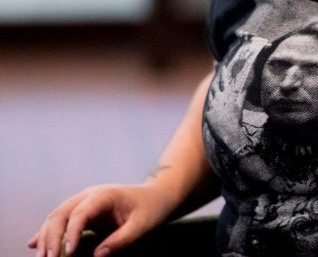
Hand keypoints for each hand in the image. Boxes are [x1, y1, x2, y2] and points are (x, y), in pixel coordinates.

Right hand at [28, 183, 172, 256]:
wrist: (157, 195)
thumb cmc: (152, 208)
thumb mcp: (142, 225)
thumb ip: (121, 240)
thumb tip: (97, 256)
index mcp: (104, 195)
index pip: (80, 213)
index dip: (71, 233)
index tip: (67, 253)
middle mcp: (89, 196)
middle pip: (61, 213)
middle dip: (51, 237)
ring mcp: (83, 202)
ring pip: (56, 216)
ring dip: (45, 237)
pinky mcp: (82, 211)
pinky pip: (60, 220)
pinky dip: (46, 232)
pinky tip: (33, 245)